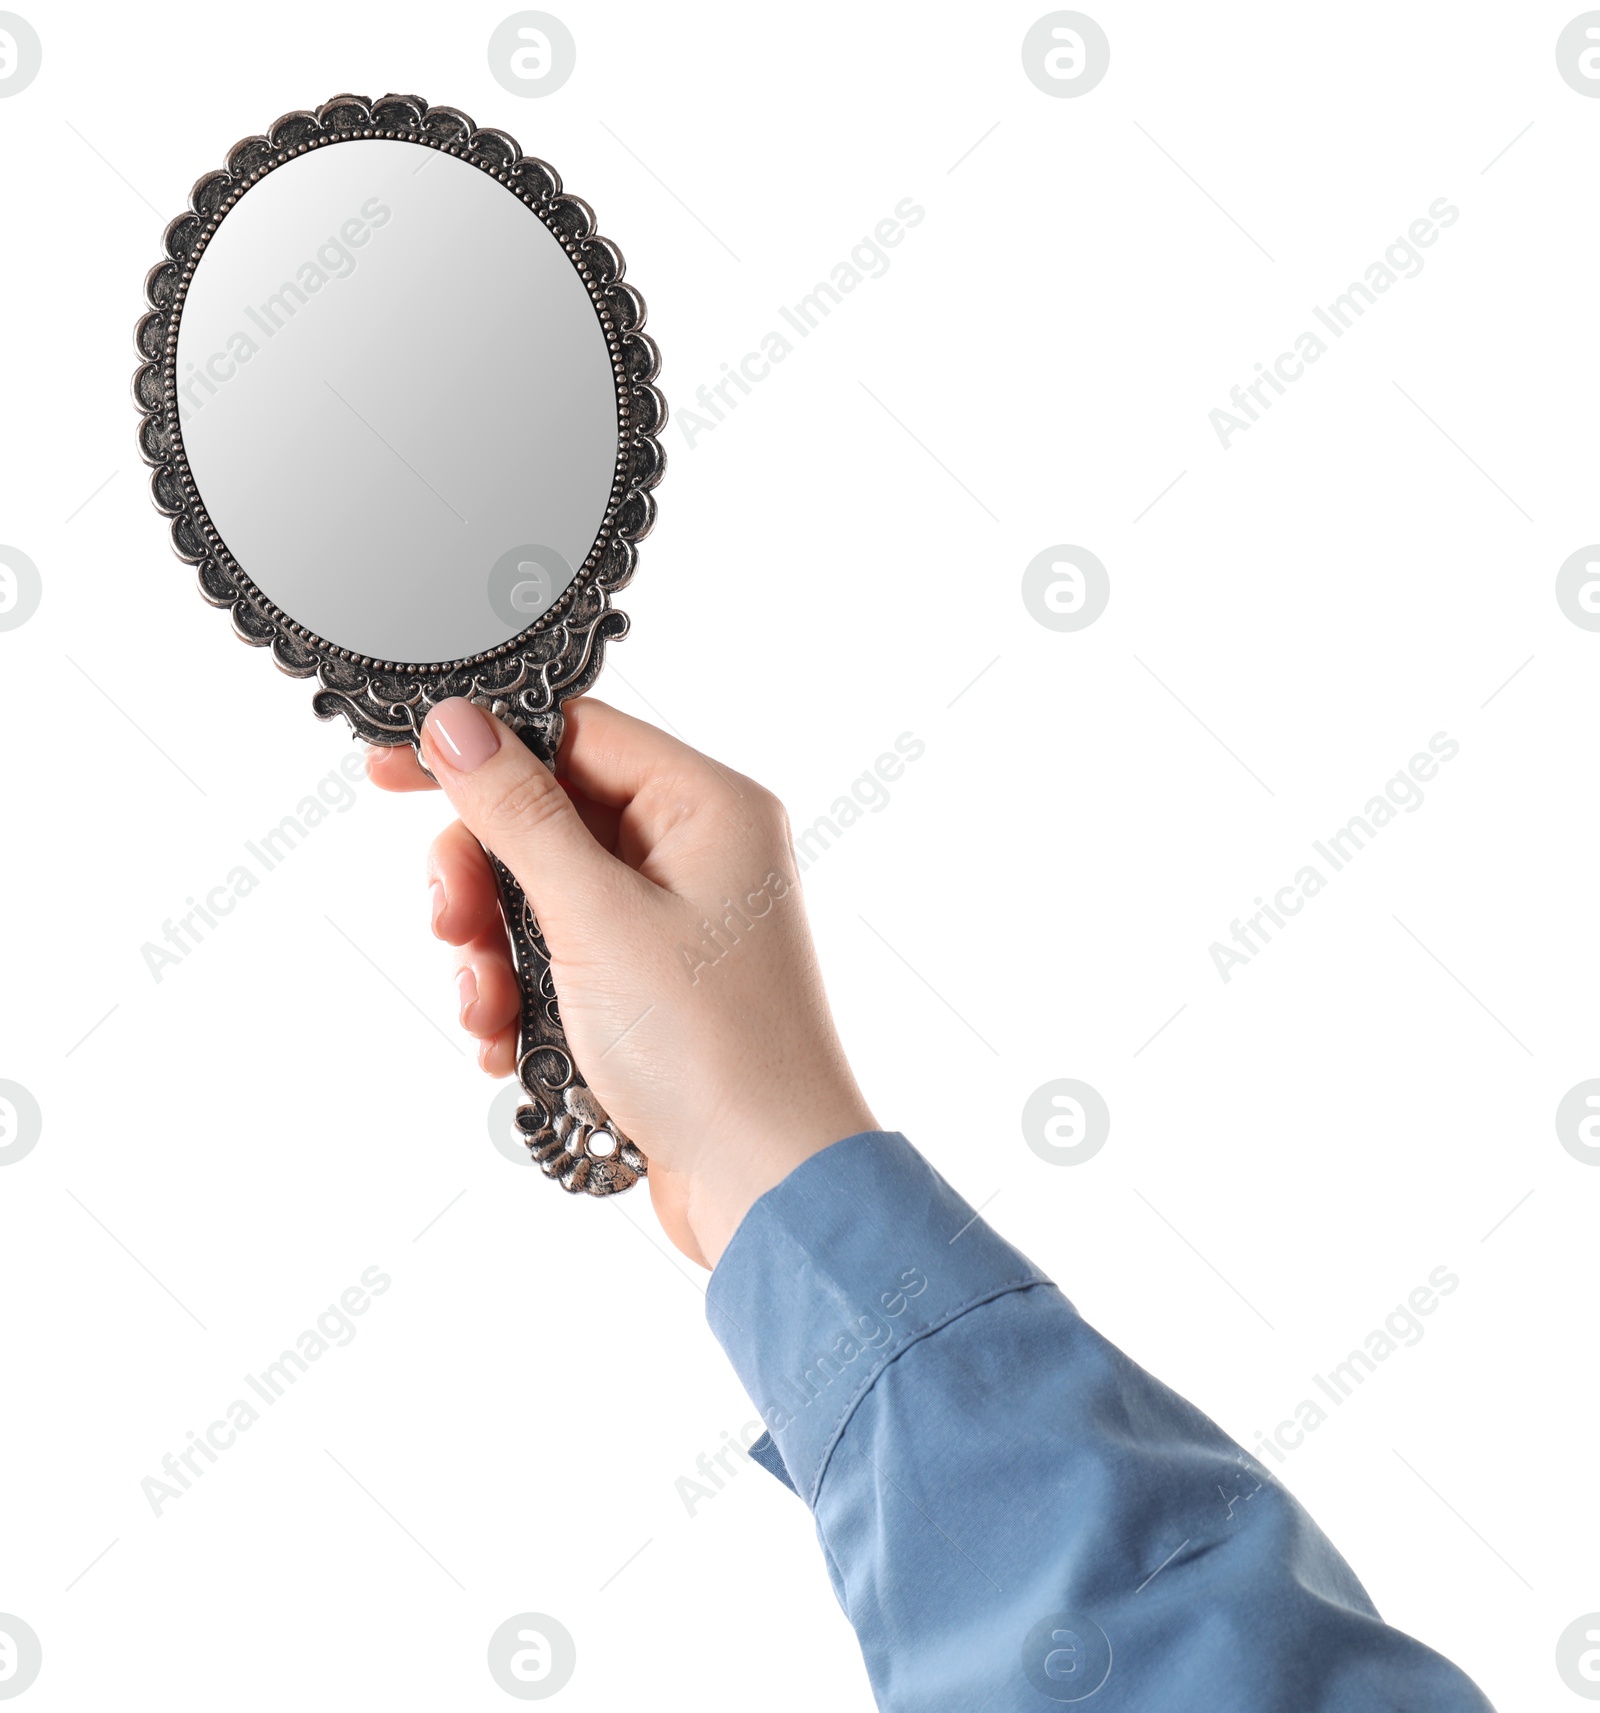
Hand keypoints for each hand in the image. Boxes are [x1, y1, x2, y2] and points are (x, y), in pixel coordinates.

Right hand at [367, 697, 876, 1268]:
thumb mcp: (596, 917)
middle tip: (453, 927)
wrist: (765, 1187)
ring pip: (541, 897)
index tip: (395, 769)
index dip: (483, 749)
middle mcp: (698, 853)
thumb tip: (458, 724)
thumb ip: (519, 815)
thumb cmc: (711, 1049)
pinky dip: (521, 996)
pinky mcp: (651, 988)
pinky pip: (559, 959)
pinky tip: (508, 1045)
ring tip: (488, 1010)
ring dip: (494, 952)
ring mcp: (675, 923)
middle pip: (548, 819)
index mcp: (708, 807)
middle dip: (483, 880)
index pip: (576, 734)